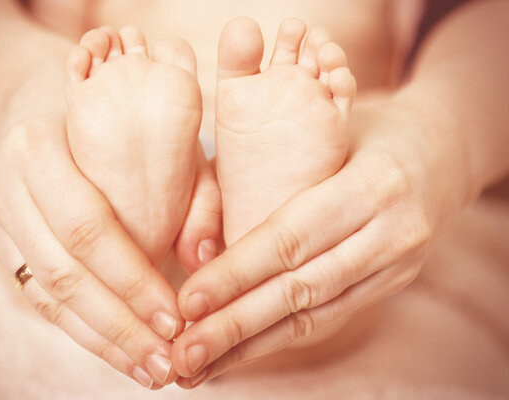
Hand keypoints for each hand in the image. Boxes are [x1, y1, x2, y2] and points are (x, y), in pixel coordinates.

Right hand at [0, 71, 183, 388]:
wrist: (37, 103)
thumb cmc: (112, 118)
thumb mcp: (162, 137)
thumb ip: (193, 193)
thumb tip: (205, 260)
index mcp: (37, 142)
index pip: (86, 227)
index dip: (131, 280)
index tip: (174, 319)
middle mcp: (0, 179)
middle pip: (62, 272)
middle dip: (118, 325)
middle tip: (165, 363)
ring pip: (44, 295)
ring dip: (100, 340)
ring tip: (147, 368)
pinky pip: (35, 295)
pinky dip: (78, 328)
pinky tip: (116, 348)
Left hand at [171, 96, 467, 385]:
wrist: (442, 149)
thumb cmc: (367, 130)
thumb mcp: (323, 127)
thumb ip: (265, 168)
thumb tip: (197, 238)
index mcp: (372, 184)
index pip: (292, 238)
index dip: (237, 273)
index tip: (188, 301)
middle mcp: (391, 232)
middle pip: (301, 290)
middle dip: (236, 326)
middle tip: (184, 355)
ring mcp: (397, 265)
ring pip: (316, 316)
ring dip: (253, 346)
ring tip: (201, 366)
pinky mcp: (392, 283)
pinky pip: (332, 317)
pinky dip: (282, 337)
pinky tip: (242, 352)